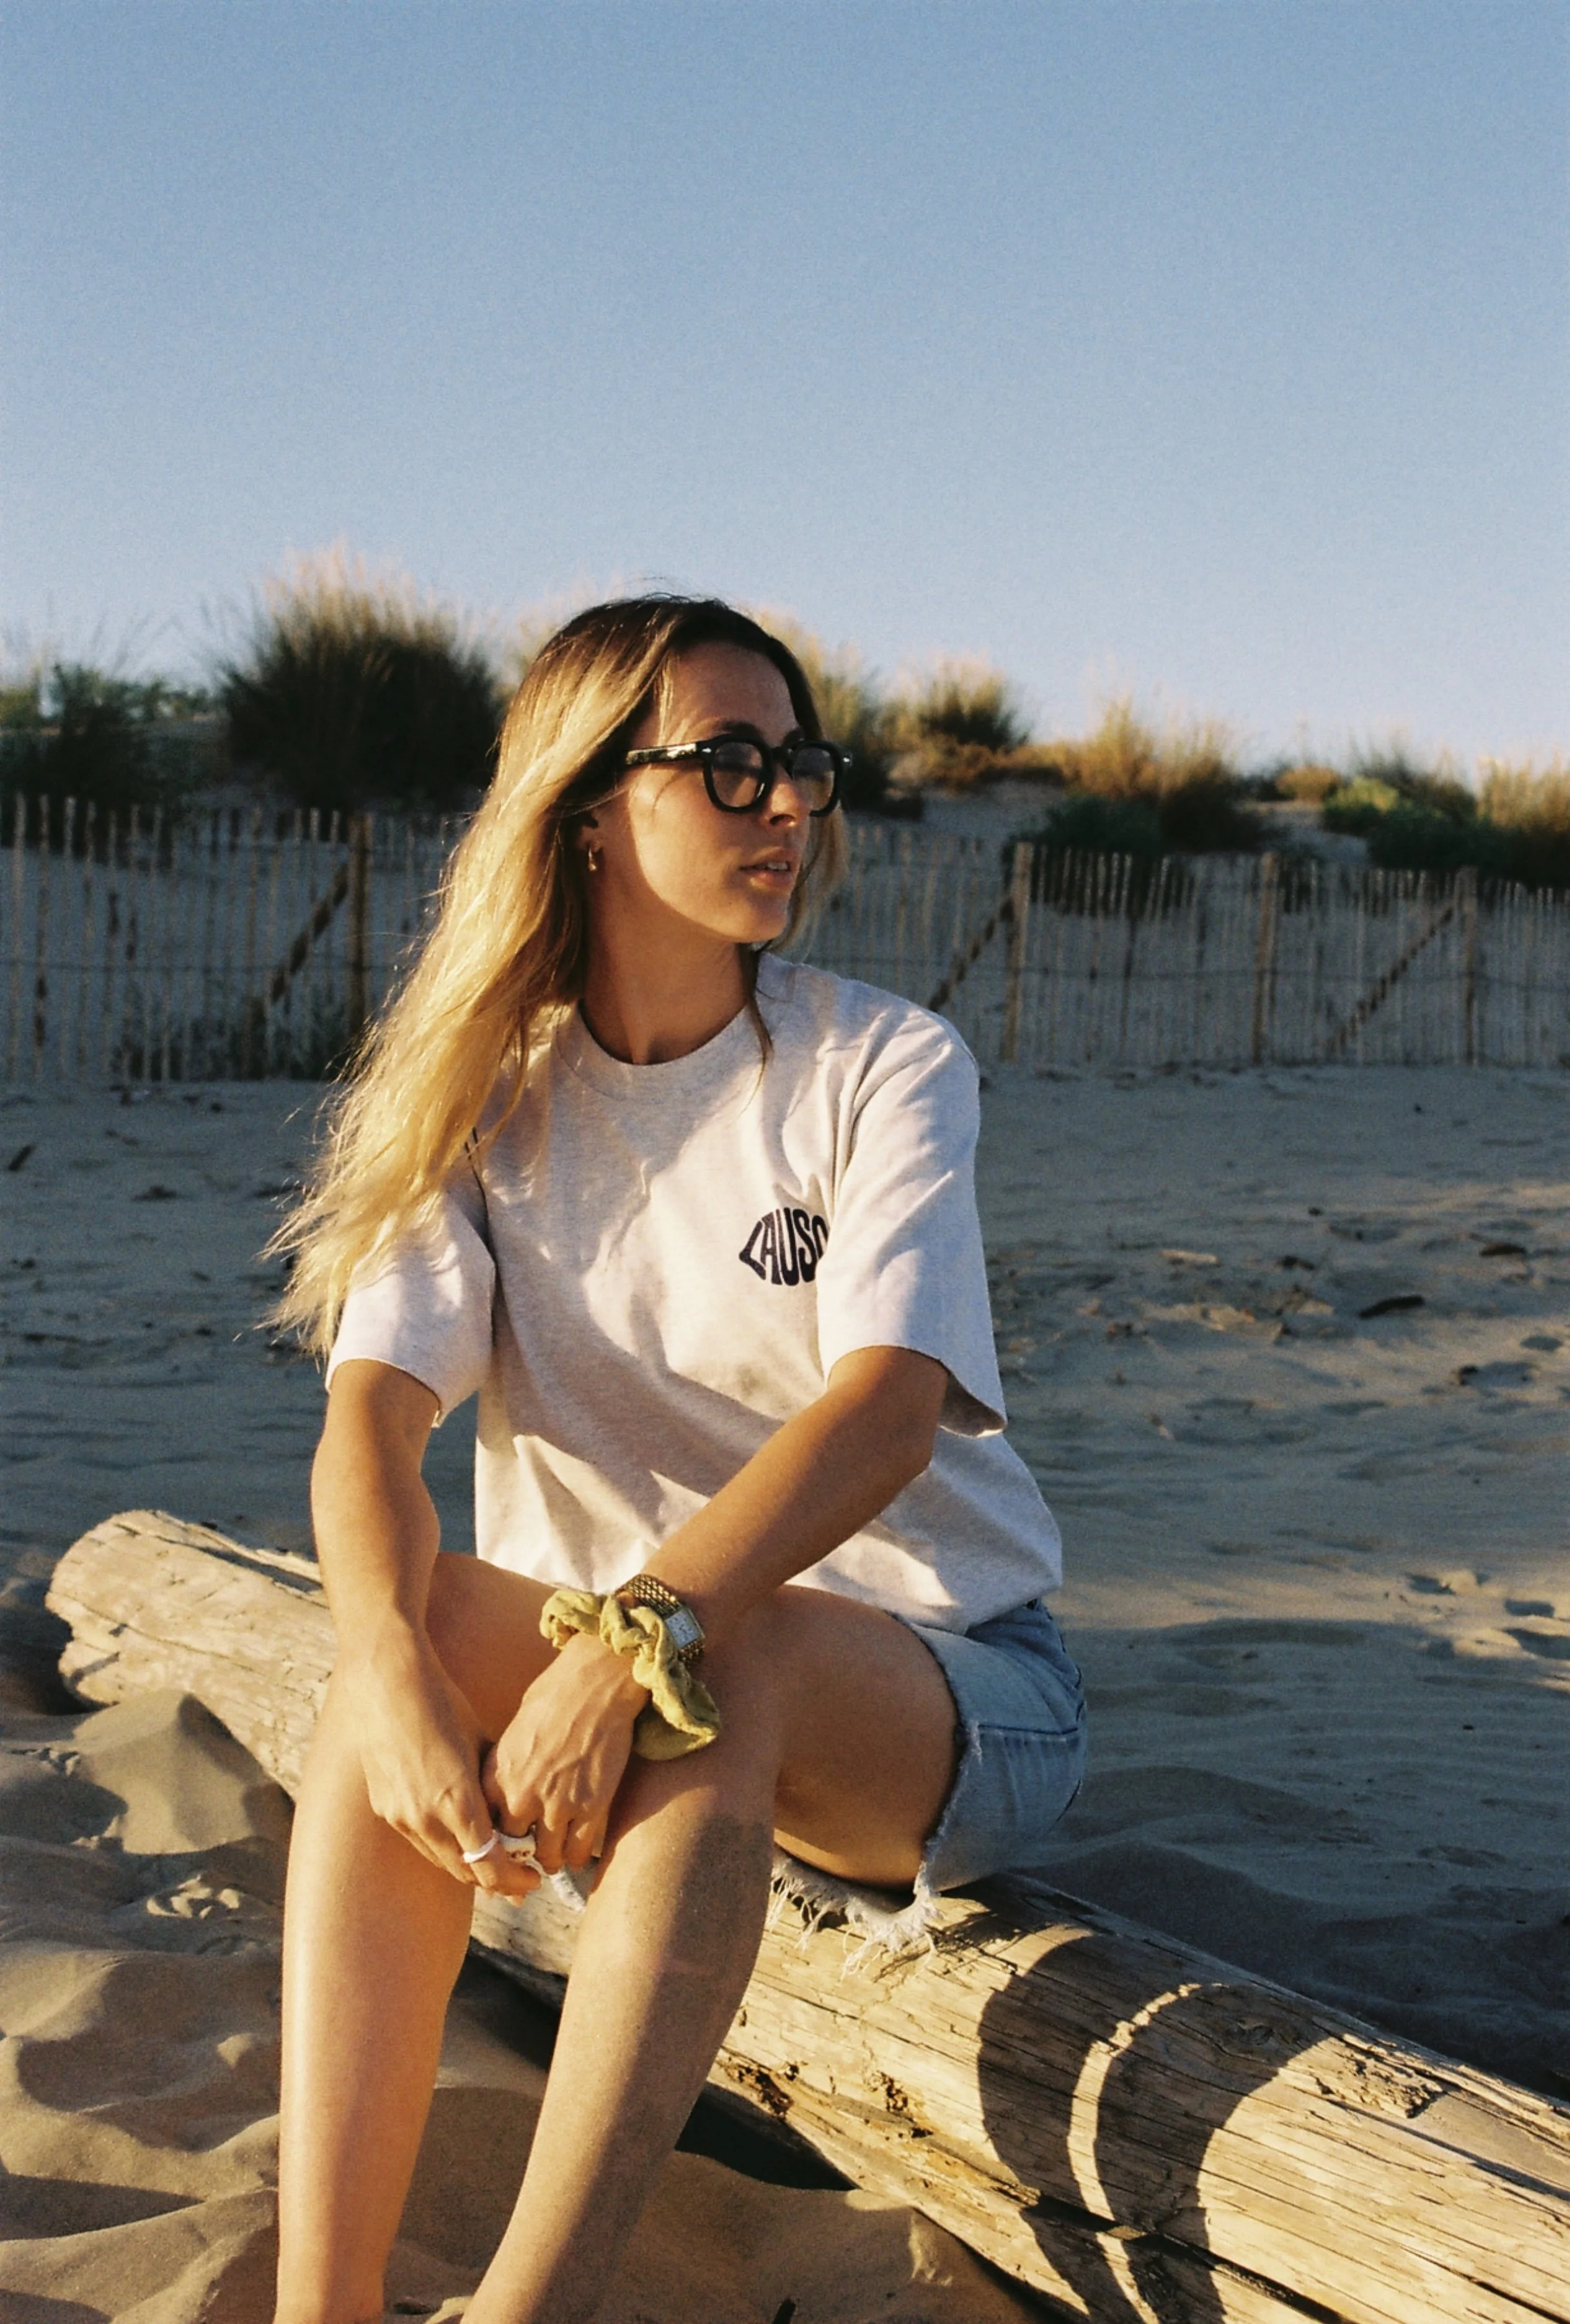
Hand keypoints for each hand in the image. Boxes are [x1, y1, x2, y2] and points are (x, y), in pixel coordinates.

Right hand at [337, 1631, 540, 1900]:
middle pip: (466, 1872)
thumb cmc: (443, 1705)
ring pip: (442, 1860)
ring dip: (469, 1865)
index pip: (489, 1867)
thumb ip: (497, 1786)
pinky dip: (444, 1845)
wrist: (388, 1685)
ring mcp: (401, 1817)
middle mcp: (426, 1820)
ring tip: (493, 1860)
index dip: (514, 1881)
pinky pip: (421, 1841)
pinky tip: (460, 1835)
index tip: (532, 1879)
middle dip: (496, 1880)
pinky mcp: (385, 1809)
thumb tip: (517, 1811)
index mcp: (457, 1803)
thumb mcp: (482, 1743)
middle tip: (519, 1878)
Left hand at [483, 1632, 647, 1875]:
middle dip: (522, 1852)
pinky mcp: (592, 1806)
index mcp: (497, 1775)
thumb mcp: (514, 1733)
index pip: (484, 1827)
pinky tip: (576, 1850)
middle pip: (514, 1848)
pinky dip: (577, 1855)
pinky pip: (579, 1850)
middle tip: (529, 1852)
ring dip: (550, 1859)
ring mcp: (559, 1804)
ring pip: (548, 1857)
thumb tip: (507, 1794)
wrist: (596, 1681)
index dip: (493, 1837)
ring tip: (553, 1855)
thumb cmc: (554, 1696)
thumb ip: (506, 1769)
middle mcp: (522, 1795)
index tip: (501, 1840)